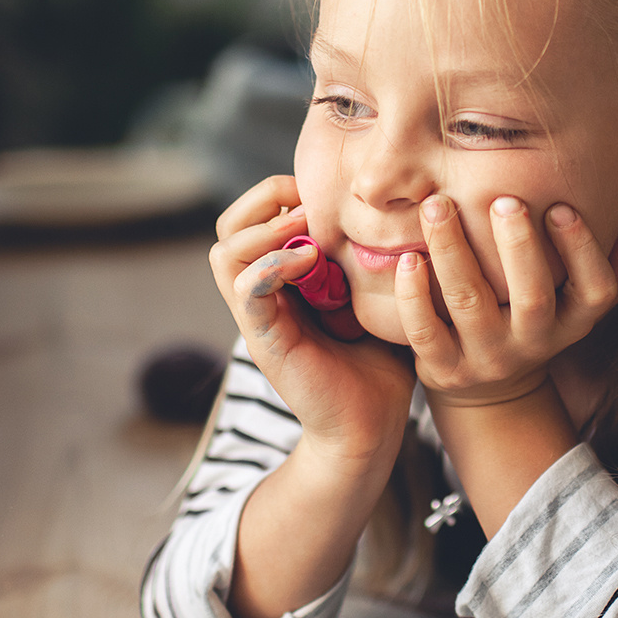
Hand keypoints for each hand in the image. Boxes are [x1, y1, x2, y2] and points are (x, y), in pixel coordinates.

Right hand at [210, 176, 414, 462]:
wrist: (371, 427)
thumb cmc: (379, 361)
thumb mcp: (375, 295)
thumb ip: (368, 256)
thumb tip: (393, 209)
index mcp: (284, 280)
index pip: (255, 216)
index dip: (281, 191)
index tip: (325, 191)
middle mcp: (263, 295)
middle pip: (229, 227)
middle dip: (264, 199)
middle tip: (307, 202)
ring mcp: (258, 318)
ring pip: (224, 253)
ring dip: (264, 229)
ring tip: (305, 229)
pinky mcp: (265, 340)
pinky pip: (245, 290)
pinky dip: (271, 265)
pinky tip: (309, 261)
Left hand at [398, 194, 617, 408]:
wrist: (487, 383)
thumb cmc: (530, 313)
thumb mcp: (573, 298)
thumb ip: (602, 263)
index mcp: (573, 321)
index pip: (596, 291)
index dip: (582, 251)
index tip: (561, 207)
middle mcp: (534, 342)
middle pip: (533, 297)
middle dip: (519, 247)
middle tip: (504, 200)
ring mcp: (488, 357)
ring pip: (470, 303)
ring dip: (453, 251)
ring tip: (437, 207)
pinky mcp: (445, 368)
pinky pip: (425, 332)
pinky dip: (414, 294)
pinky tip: (408, 258)